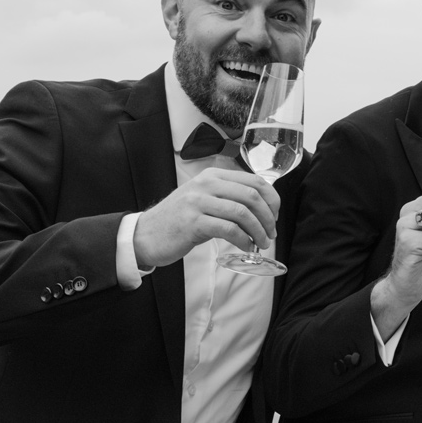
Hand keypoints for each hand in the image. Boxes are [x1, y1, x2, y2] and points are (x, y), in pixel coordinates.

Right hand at [133, 162, 279, 268]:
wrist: (146, 234)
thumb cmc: (180, 220)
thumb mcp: (204, 199)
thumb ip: (228, 197)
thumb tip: (263, 208)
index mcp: (213, 174)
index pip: (254, 180)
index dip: (272, 199)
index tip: (275, 215)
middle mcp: (206, 184)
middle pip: (251, 195)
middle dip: (268, 217)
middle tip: (271, 233)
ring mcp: (198, 202)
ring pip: (242, 212)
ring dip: (258, 231)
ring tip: (262, 243)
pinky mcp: (193, 222)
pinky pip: (228, 230)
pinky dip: (243, 240)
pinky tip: (246, 247)